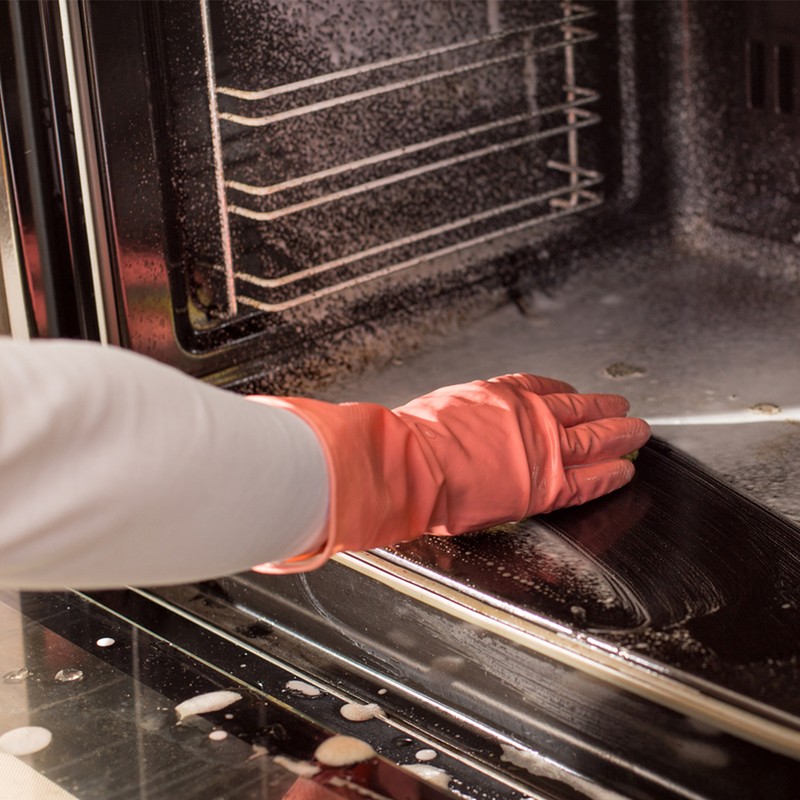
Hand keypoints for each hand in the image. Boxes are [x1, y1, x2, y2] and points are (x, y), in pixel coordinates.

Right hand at [249, 374, 649, 572]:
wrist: (413, 465)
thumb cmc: (416, 441)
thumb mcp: (442, 408)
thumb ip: (464, 415)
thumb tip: (461, 421)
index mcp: (502, 397)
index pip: (543, 388)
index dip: (563, 392)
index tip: (573, 393)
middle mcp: (528, 417)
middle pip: (580, 409)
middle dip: (605, 409)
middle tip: (624, 408)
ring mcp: (542, 449)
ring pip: (595, 438)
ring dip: (621, 434)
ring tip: (638, 433)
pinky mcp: (546, 484)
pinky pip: (590, 478)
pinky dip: (611, 473)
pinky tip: (626, 470)